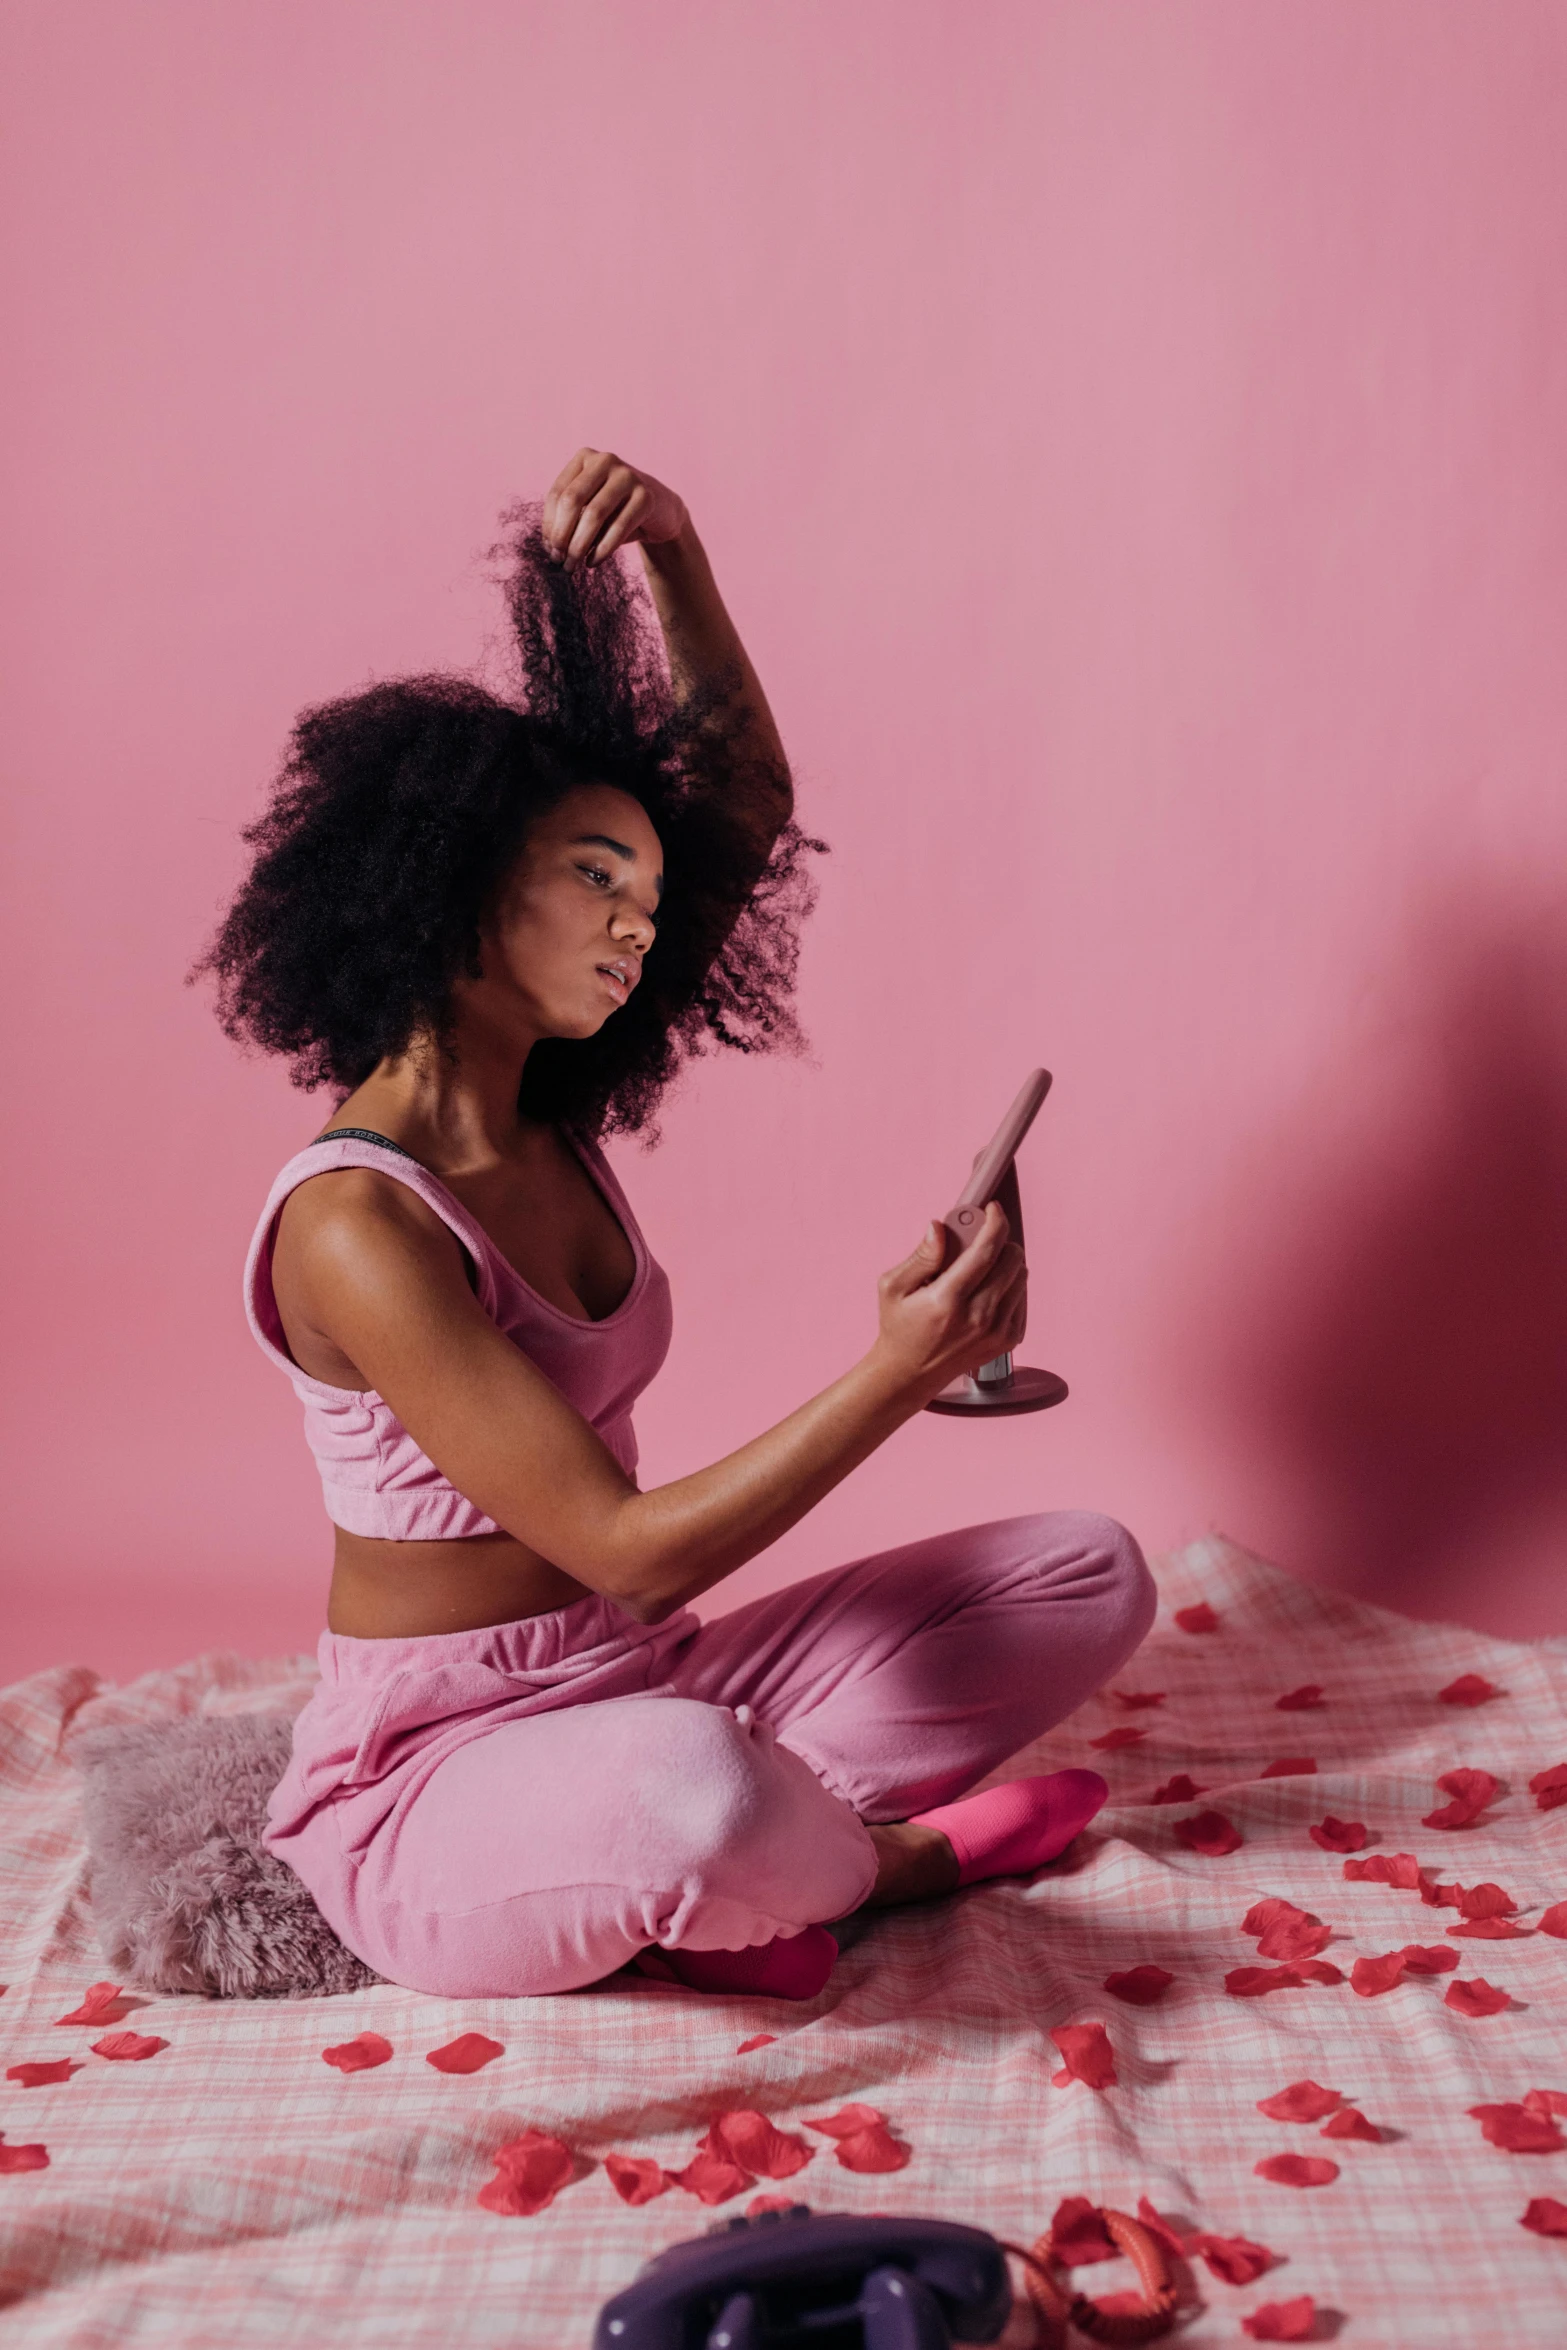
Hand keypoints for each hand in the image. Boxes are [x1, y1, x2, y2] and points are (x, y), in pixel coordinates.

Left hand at [542, 448, 687, 572]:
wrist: (659, 512)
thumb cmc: (616, 512)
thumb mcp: (588, 508)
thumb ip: (569, 518)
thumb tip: (550, 547)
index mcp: (585, 458)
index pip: (557, 493)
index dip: (549, 525)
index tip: (549, 550)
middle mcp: (605, 460)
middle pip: (572, 500)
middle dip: (562, 535)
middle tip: (559, 560)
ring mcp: (627, 475)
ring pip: (594, 514)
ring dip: (580, 545)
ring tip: (573, 565)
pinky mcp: (645, 496)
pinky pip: (618, 527)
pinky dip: (602, 550)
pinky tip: (592, 563)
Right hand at [870, 1203, 1027, 1405]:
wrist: (910, 1373)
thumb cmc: (899, 1325)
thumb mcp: (893, 1287)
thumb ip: (920, 1256)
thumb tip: (938, 1227)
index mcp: (948, 1301)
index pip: (985, 1252)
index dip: (995, 1223)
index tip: (993, 1208)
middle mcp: (978, 1318)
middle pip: (1012, 1260)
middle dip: (1001, 1240)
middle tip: (982, 1238)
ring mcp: (996, 1332)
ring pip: (1021, 1277)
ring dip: (1007, 1262)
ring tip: (982, 1265)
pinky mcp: (1008, 1341)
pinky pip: (1023, 1298)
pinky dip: (1011, 1285)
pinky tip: (988, 1288)